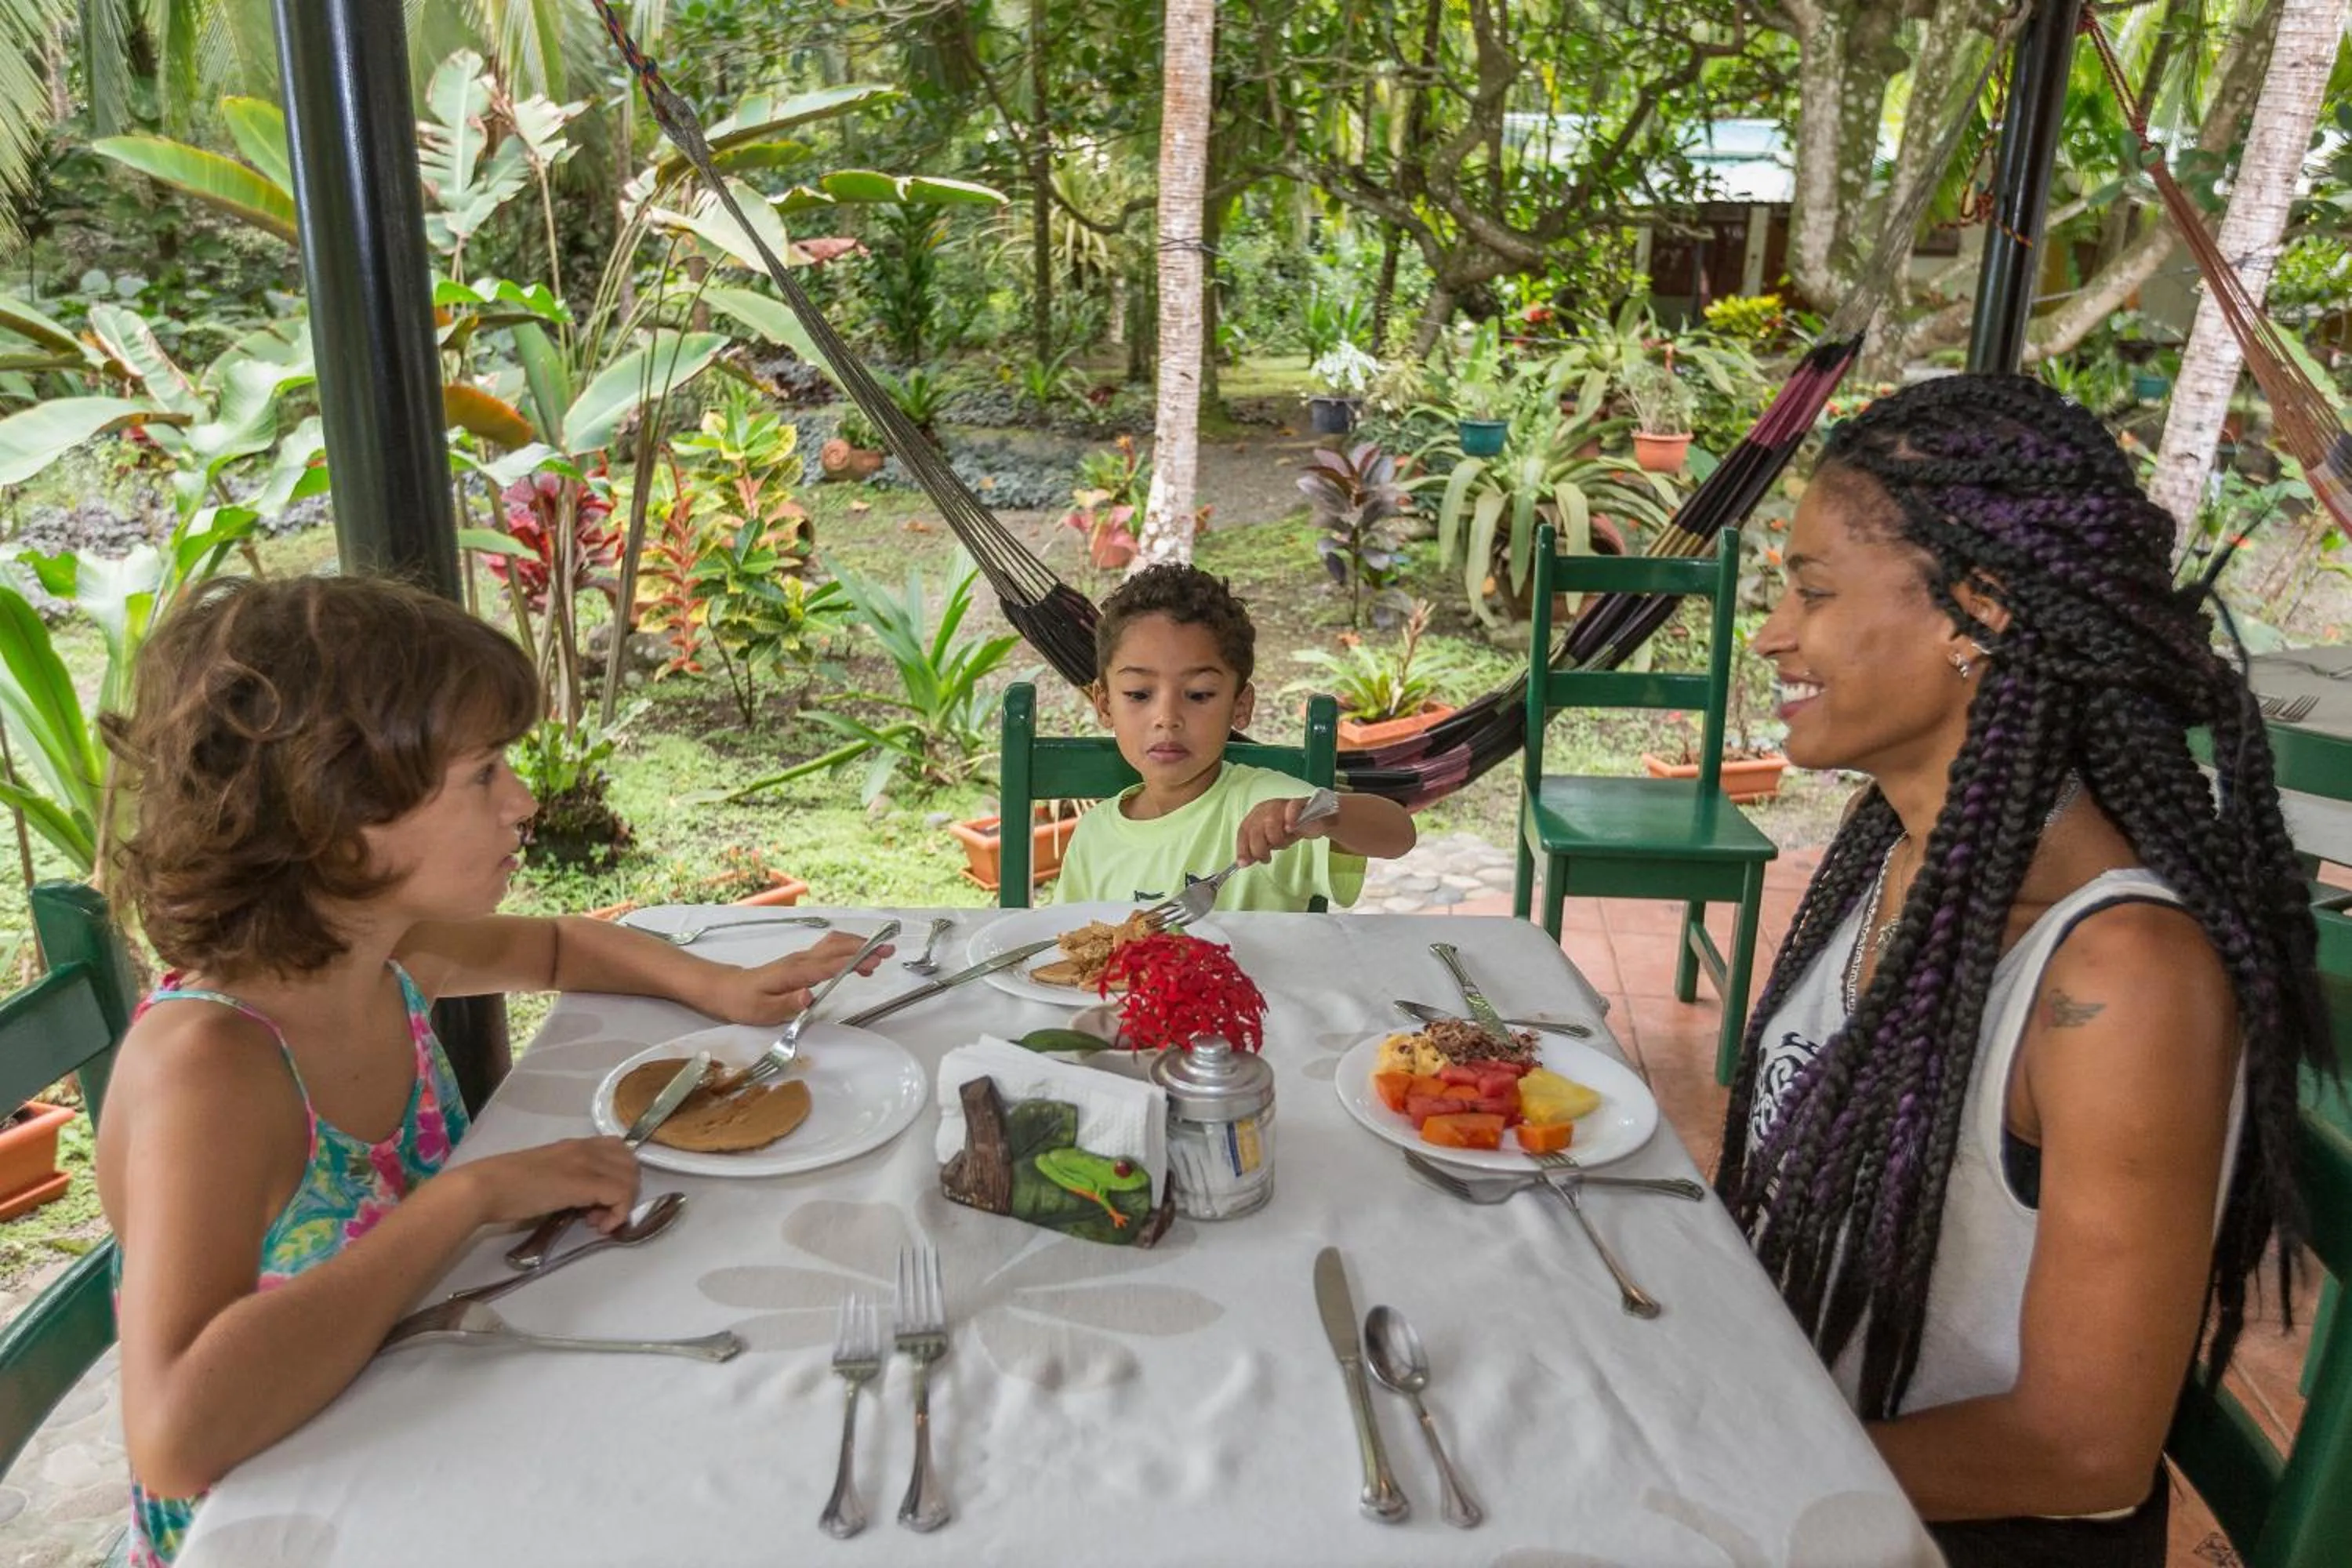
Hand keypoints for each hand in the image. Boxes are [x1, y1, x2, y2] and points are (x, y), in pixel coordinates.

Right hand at [455, 1137, 639, 1233]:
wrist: (487, 1187)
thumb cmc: (507, 1187)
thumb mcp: (547, 1175)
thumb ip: (568, 1179)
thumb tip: (583, 1199)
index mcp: (575, 1145)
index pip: (619, 1150)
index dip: (618, 1176)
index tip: (600, 1199)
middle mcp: (586, 1149)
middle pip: (631, 1164)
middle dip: (625, 1191)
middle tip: (600, 1213)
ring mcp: (586, 1163)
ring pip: (631, 1178)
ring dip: (622, 1204)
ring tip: (596, 1221)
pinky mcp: (585, 1183)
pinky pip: (622, 1194)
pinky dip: (619, 1213)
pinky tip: (598, 1226)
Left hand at [712, 931, 894, 1024]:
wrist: (726, 989)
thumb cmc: (744, 1002)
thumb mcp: (763, 1010)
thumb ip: (789, 1002)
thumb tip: (810, 995)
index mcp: (794, 972)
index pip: (831, 964)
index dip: (855, 960)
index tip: (876, 960)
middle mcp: (801, 960)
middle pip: (837, 947)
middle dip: (864, 947)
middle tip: (888, 951)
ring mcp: (801, 958)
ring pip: (834, 944)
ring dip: (859, 946)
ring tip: (881, 954)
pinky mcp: (802, 962)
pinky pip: (829, 950)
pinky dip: (848, 950)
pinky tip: (859, 961)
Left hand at [1235, 795, 1331, 868]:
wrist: (1314, 820)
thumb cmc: (1289, 830)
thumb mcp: (1271, 842)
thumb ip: (1257, 849)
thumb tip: (1244, 862)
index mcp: (1256, 815)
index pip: (1244, 830)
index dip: (1242, 848)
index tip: (1244, 863)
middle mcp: (1266, 808)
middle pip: (1255, 828)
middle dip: (1258, 848)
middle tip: (1266, 859)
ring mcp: (1282, 805)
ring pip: (1271, 820)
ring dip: (1275, 838)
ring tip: (1282, 845)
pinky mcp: (1299, 804)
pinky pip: (1292, 808)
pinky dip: (1290, 818)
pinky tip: (1290, 829)